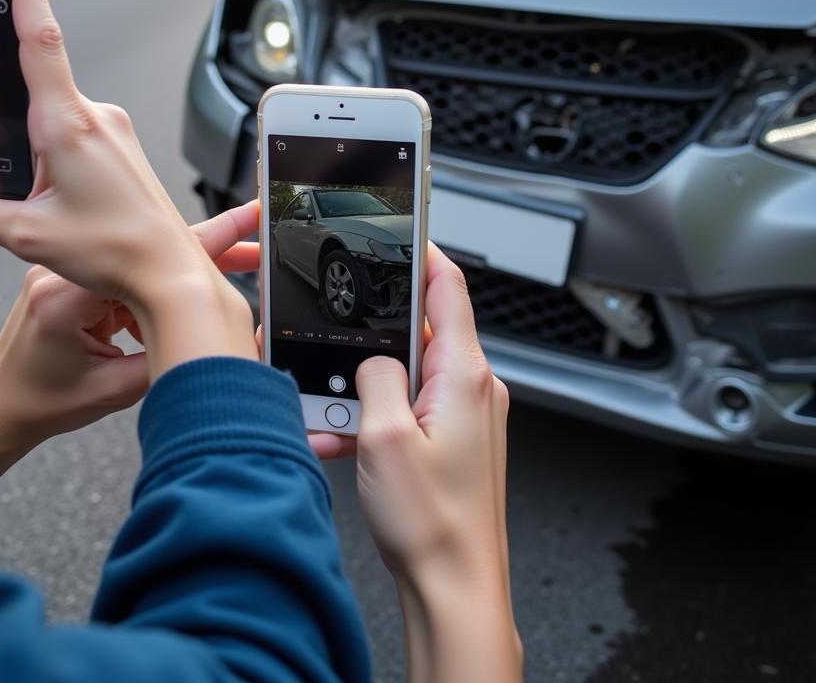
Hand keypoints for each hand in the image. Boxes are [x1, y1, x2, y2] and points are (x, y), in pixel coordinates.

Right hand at [0, 0, 255, 379]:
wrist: (168, 271)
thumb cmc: (112, 250)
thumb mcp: (27, 236)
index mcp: (69, 125)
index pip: (42, 42)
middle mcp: (97, 116)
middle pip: (40, 96)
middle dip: (20, 135)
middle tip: (36, 197)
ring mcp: (116, 129)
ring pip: (58, 124)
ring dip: (42, 158)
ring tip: (62, 213)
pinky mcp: (124, 146)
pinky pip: (79, 138)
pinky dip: (62, 162)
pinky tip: (74, 206)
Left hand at [0, 203, 261, 499]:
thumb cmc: (39, 404)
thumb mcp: (110, 391)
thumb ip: (160, 359)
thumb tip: (204, 339)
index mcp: (64, 298)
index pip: (141, 265)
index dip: (193, 255)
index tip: (237, 236)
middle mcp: (56, 274)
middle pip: (141, 254)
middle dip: (196, 253)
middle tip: (247, 244)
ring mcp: (57, 272)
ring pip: (131, 265)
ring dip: (166, 283)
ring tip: (204, 298)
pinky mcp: (62, 278)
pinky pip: (114, 276)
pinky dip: (141, 294)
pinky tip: (156, 318)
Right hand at [316, 245, 521, 682]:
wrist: (457, 587)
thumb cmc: (434, 525)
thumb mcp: (382, 438)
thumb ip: (373, 377)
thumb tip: (370, 360)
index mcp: (464, 374)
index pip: (449, 286)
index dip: (421, 251)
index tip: (399, 229)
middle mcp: (473, 387)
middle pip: (421, 328)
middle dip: (374, 335)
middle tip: (341, 350)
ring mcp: (466, 414)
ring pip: (409, 371)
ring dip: (370, 385)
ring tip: (343, 419)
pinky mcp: (454, 439)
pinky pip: (411, 406)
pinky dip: (380, 414)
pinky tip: (353, 443)